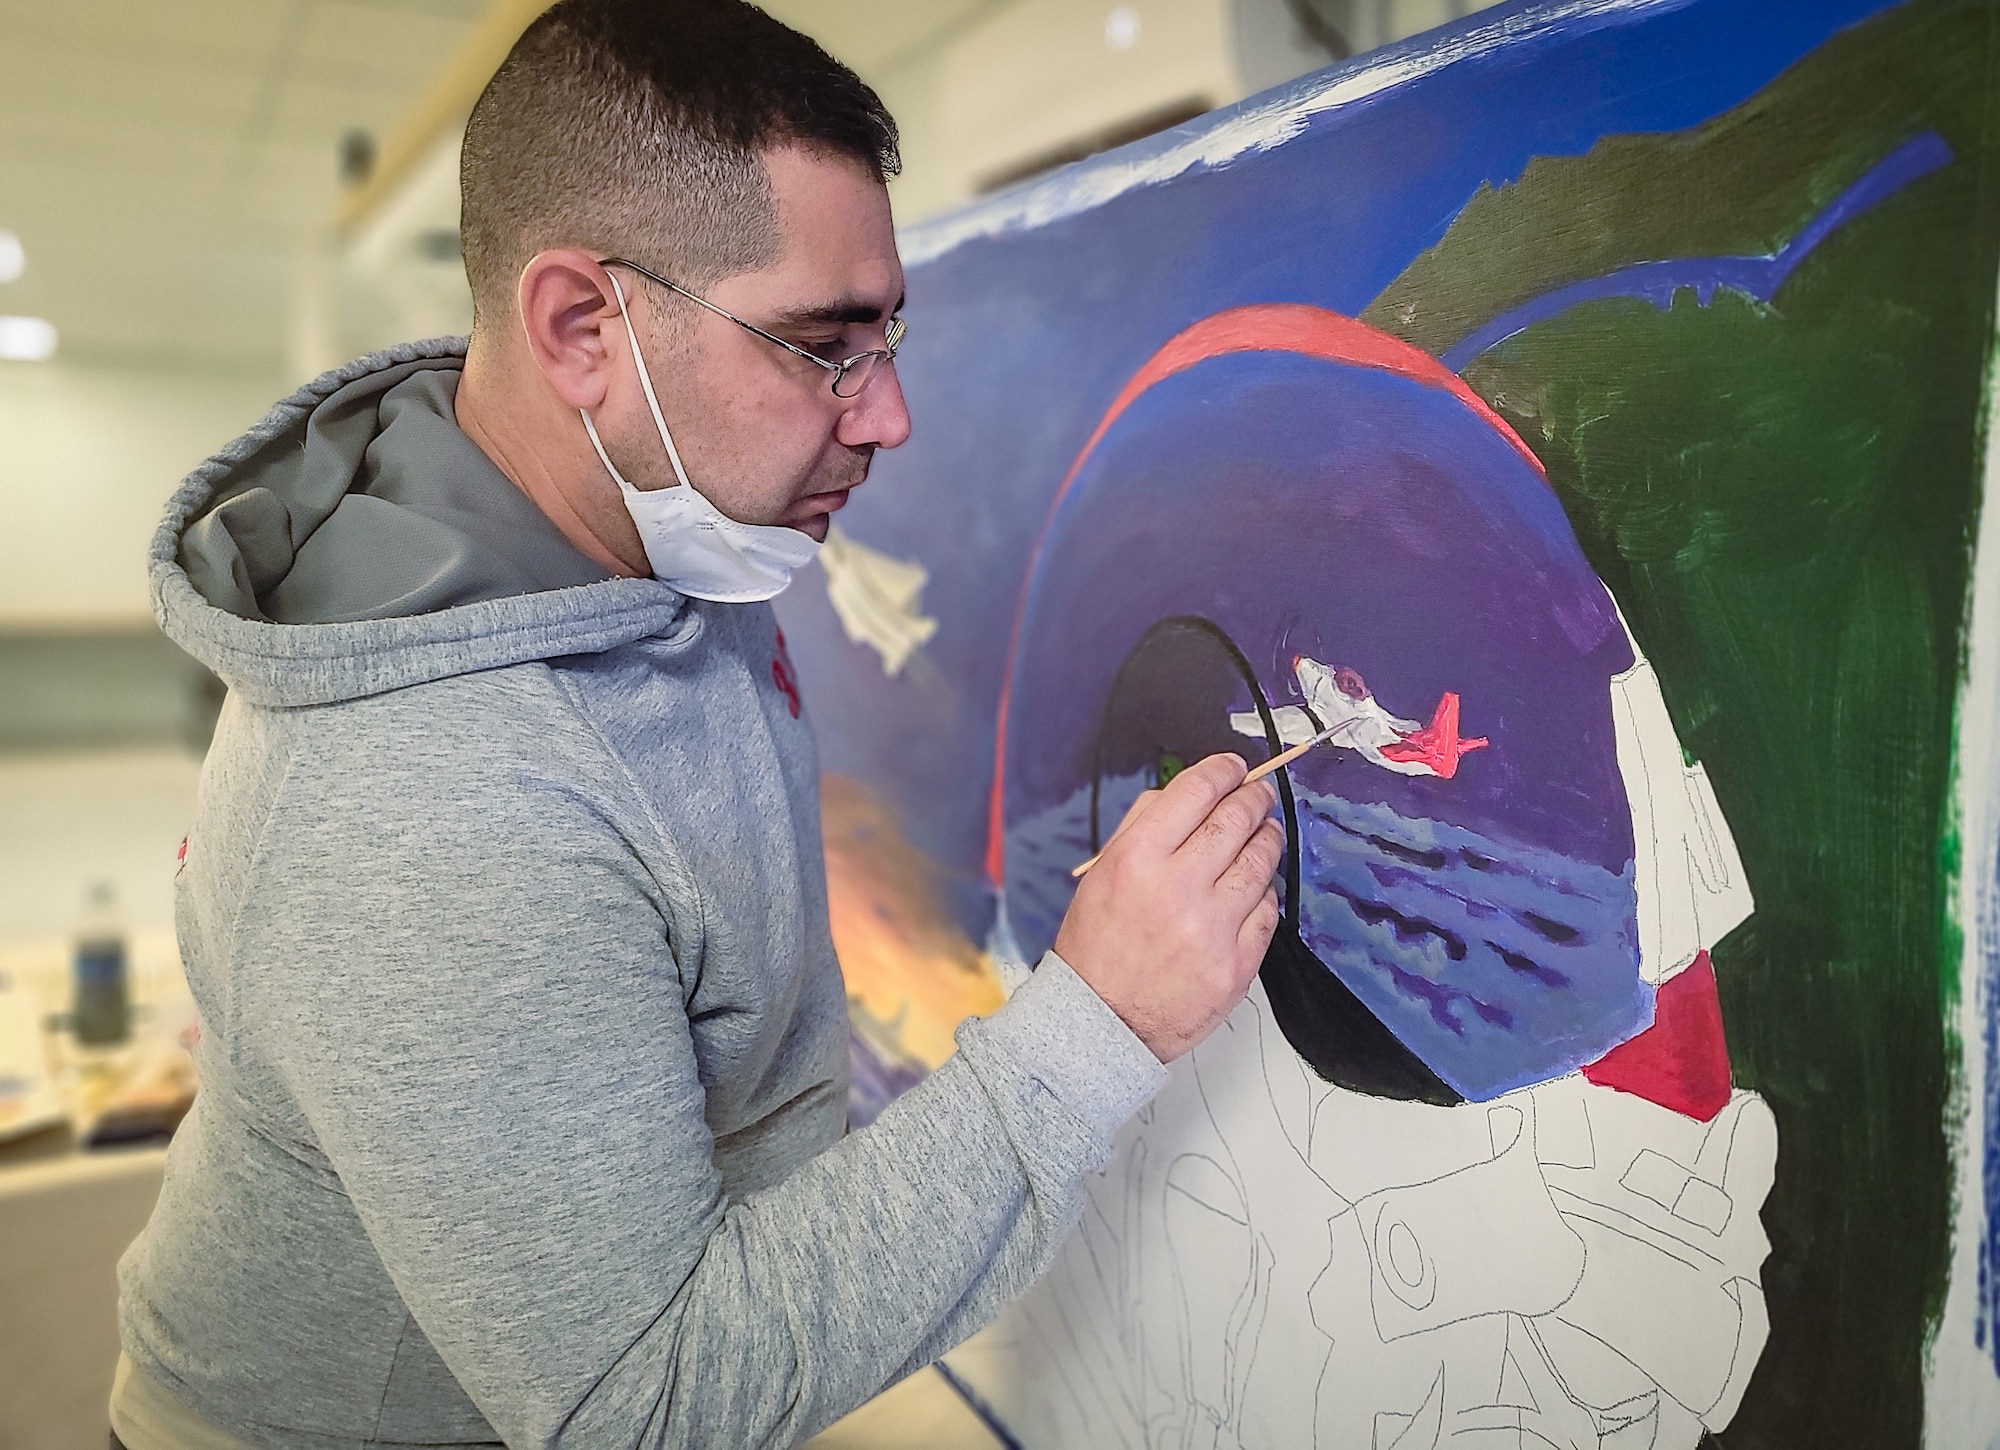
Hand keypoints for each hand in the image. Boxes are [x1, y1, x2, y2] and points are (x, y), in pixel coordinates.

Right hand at [1055, 754, 1283, 1061]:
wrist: (1102, 1022)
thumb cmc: (1098, 948)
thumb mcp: (1102, 875)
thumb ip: (1142, 827)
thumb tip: (1186, 793)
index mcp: (1137, 859)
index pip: (1196, 791)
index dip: (1223, 770)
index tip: (1233, 767)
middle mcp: (1177, 888)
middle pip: (1237, 819)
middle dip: (1254, 798)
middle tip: (1257, 794)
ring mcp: (1212, 927)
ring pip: (1261, 860)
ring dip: (1267, 838)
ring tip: (1263, 833)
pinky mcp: (1238, 962)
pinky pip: (1268, 909)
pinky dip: (1263, 892)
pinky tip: (1252, 888)